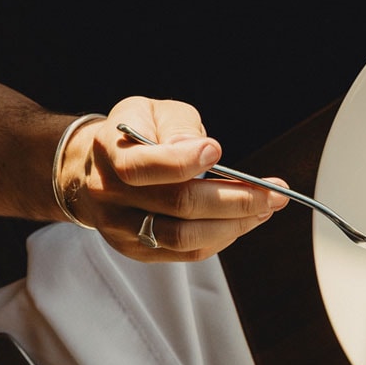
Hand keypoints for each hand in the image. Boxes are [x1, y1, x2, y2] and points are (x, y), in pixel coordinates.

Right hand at [59, 97, 287, 260]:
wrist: (92, 169)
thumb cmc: (134, 135)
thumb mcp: (150, 111)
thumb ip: (177, 125)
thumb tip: (203, 150)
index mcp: (110, 154)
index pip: (142, 167)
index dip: (182, 161)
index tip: (217, 152)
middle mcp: (111, 195)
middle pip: (178, 206)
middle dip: (235, 199)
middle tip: (273, 192)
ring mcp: (123, 228)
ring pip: (186, 237)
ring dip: (235, 223)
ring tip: (265, 208)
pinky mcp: (139, 250)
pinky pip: (187, 253)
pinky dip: (222, 237)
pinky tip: (242, 221)